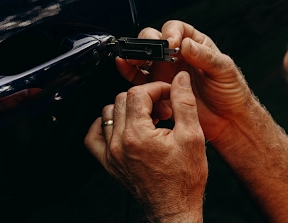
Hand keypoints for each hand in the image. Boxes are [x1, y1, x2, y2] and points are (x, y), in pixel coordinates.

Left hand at [84, 72, 206, 222]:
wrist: (174, 207)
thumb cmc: (184, 180)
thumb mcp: (192, 136)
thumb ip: (185, 103)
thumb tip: (180, 80)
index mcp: (138, 135)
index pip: (138, 93)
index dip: (156, 88)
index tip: (169, 94)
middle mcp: (119, 143)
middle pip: (123, 99)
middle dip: (145, 98)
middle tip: (164, 109)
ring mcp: (111, 154)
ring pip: (109, 113)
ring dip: (128, 109)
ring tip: (147, 118)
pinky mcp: (108, 162)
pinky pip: (94, 136)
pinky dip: (104, 125)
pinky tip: (121, 126)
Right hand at [116, 20, 257, 143]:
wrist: (227, 120)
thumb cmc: (231, 92)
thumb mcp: (224, 70)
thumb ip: (205, 57)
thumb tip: (185, 43)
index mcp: (195, 45)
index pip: (176, 29)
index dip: (169, 33)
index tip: (170, 44)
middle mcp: (177, 56)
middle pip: (154, 39)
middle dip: (146, 44)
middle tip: (147, 54)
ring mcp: (165, 72)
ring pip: (143, 57)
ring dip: (134, 57)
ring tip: (132, 61)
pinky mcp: (158, 89)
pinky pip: (139, 78)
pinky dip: (130, 73)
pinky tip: (126, 69)